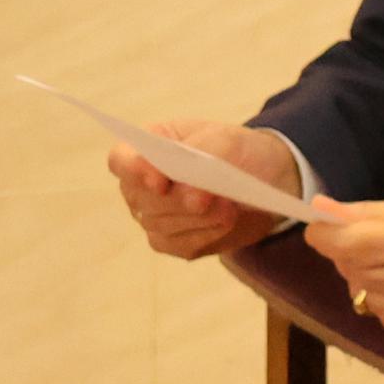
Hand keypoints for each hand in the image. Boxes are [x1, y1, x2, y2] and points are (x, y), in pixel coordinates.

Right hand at [106, 120, 301, 260]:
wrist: (261, 179)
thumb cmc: (235, 151)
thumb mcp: (227, 139)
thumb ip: (205, 154)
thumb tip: (191, 195)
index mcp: (148, 148)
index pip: (121, 160)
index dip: (135, 170)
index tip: (160, 181)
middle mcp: (141, 185)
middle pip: (141, 198)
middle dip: (177, 199)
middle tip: (208, 197)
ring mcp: (153, 216)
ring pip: (162, 225)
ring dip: (199, 218)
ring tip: (229, 206)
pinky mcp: (173, 242)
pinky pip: (182, 245)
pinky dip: (207, 233)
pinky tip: (227, 220)